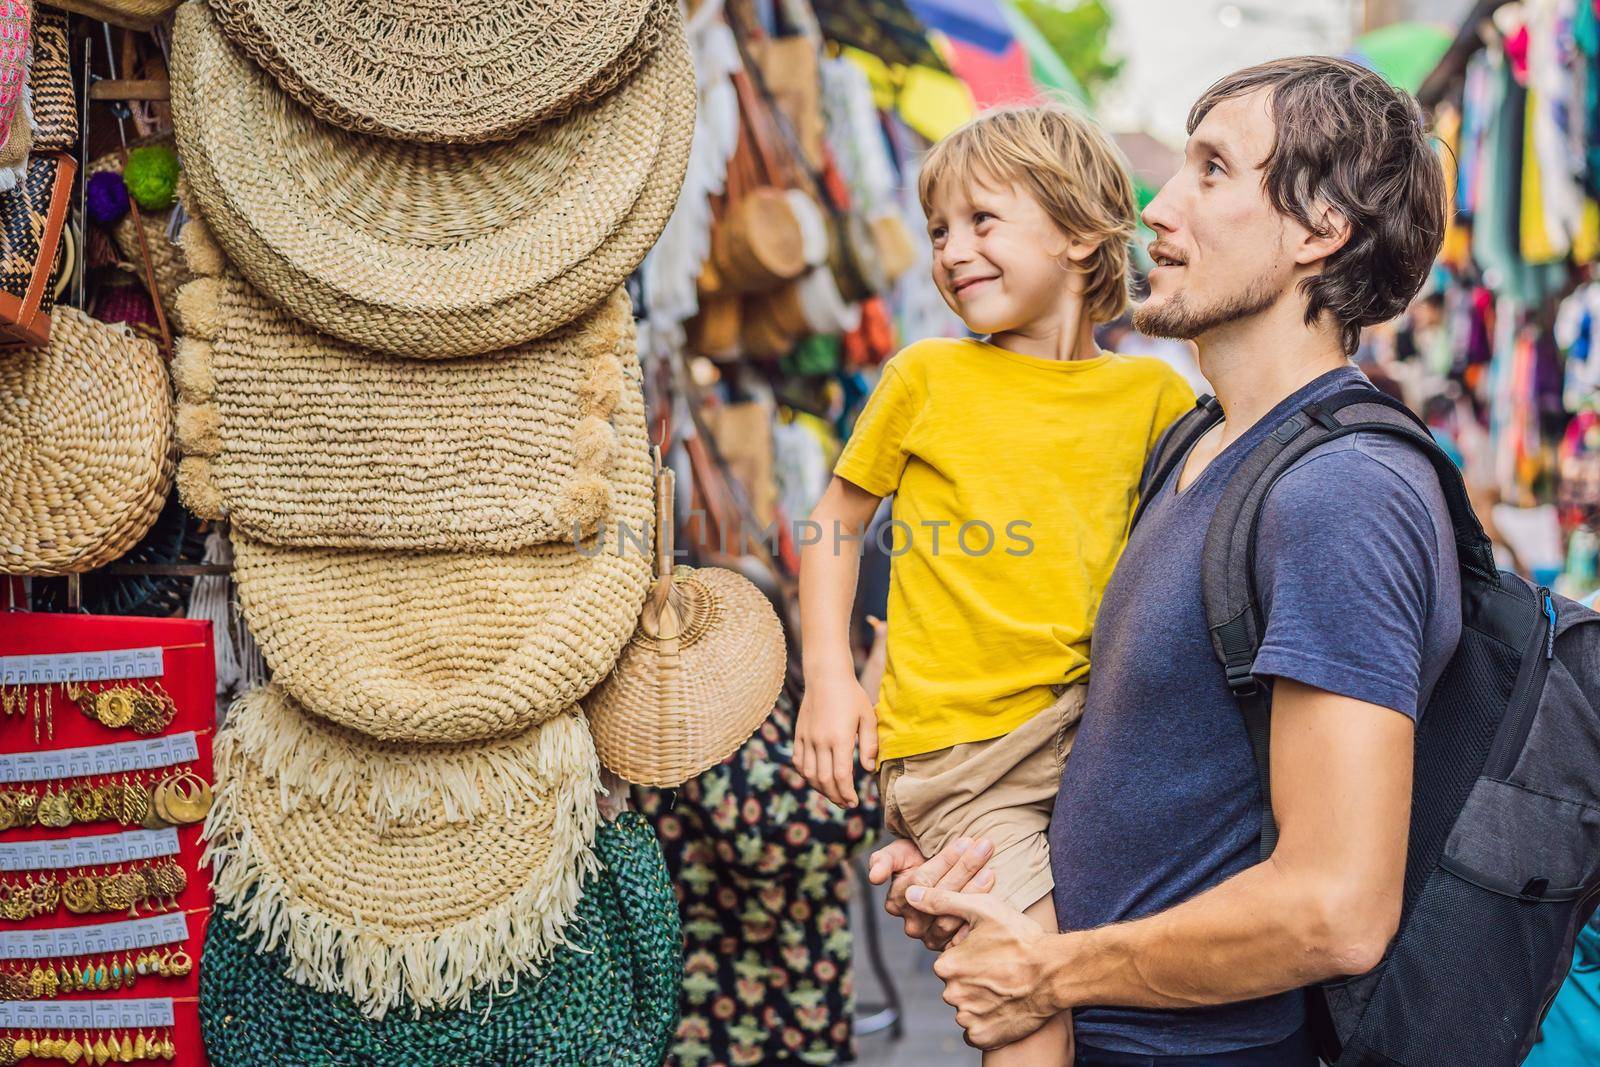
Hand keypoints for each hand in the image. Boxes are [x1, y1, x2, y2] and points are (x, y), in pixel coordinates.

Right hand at [794, 671, 877, 806]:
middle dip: (836, 797)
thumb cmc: (852, 696)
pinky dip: (806, 775)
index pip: (841, 776)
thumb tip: (868, 769)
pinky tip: (817, 779)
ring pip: (809, 774)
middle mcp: (821, 741)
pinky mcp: (800, 735)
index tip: (854, 802)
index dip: (847, 793)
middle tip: (846, 804)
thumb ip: (869, 744)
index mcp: (840, 738)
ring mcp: (807, 738)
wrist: (826, 676)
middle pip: (824, 780)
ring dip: (821, 789)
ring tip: (833, 795)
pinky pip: (799, 762)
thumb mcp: (868, 717)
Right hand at [868, 837, 994, 949]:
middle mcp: (911, 923)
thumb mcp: (896, 853)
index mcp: (896, 901)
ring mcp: (931, 938)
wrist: (936, 877)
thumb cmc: (915, 860)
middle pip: (940, 896)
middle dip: (964, 868)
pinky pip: (964, 933)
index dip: (945, 860)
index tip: (965, 840)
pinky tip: (993, 897)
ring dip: (975, 890)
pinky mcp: (950, 947)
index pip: (922, 879)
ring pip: (953, 915)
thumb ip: (882, 861)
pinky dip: (978, 915)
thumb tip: (874, 877)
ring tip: (991, 868)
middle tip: (985, 847)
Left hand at [907, 887, 1057, 1049]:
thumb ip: (942, 901)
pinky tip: (1004, 1006)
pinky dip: (987, 1021)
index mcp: (946, 965)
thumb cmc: (1021, 938)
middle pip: (957, 985)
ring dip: (981, 1000)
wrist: (1056, 973)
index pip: (950, 961)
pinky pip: (976, 1030)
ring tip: (1006, 986)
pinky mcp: (984, 1037)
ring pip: (967, 1007)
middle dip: (974, 978)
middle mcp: (952, 994)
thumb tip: (909, 893)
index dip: (970, 955)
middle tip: (1000, 968)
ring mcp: (967, 1018)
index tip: (991, 951)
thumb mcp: (982, 909)